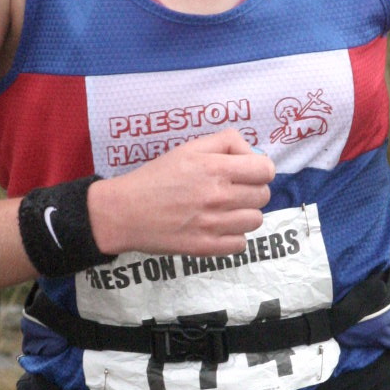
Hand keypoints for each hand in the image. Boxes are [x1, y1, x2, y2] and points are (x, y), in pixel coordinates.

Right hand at [88, 129, 274, 255]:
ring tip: (224, 211)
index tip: (247, 173)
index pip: (265, 170)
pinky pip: (241, 244)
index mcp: (214, 167)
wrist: (124, 212)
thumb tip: (253, 154)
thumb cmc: (155, 177)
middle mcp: (217, 196)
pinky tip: (216, 228)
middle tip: (231, 192)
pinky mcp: (205, 247)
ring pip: (255, 221)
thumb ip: (225, 142)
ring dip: (244, 215)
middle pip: (263, 196)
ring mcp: (213, 224)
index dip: (260, 170)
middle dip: (252, 191)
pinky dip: (233, 237)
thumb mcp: (189, 148)